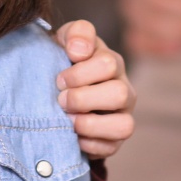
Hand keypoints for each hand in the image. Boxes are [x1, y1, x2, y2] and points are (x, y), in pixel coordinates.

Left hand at [54, 21, 135, 168]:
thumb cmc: (63, 63)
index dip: (79, 73)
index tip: (58, 79)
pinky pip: (111, 147)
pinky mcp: (114, 140)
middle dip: (82, 99)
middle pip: (118, 94)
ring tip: (68, 120)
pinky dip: (88, 144)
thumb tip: (79, 50)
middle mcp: (123, 89)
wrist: (56, 91)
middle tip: (60, 100)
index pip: (108, 63)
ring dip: (90, 125)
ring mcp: (122, 116)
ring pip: (124, 126)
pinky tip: (72, 136)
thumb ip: (76, 33)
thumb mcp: (65, 40)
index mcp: (111, 63)